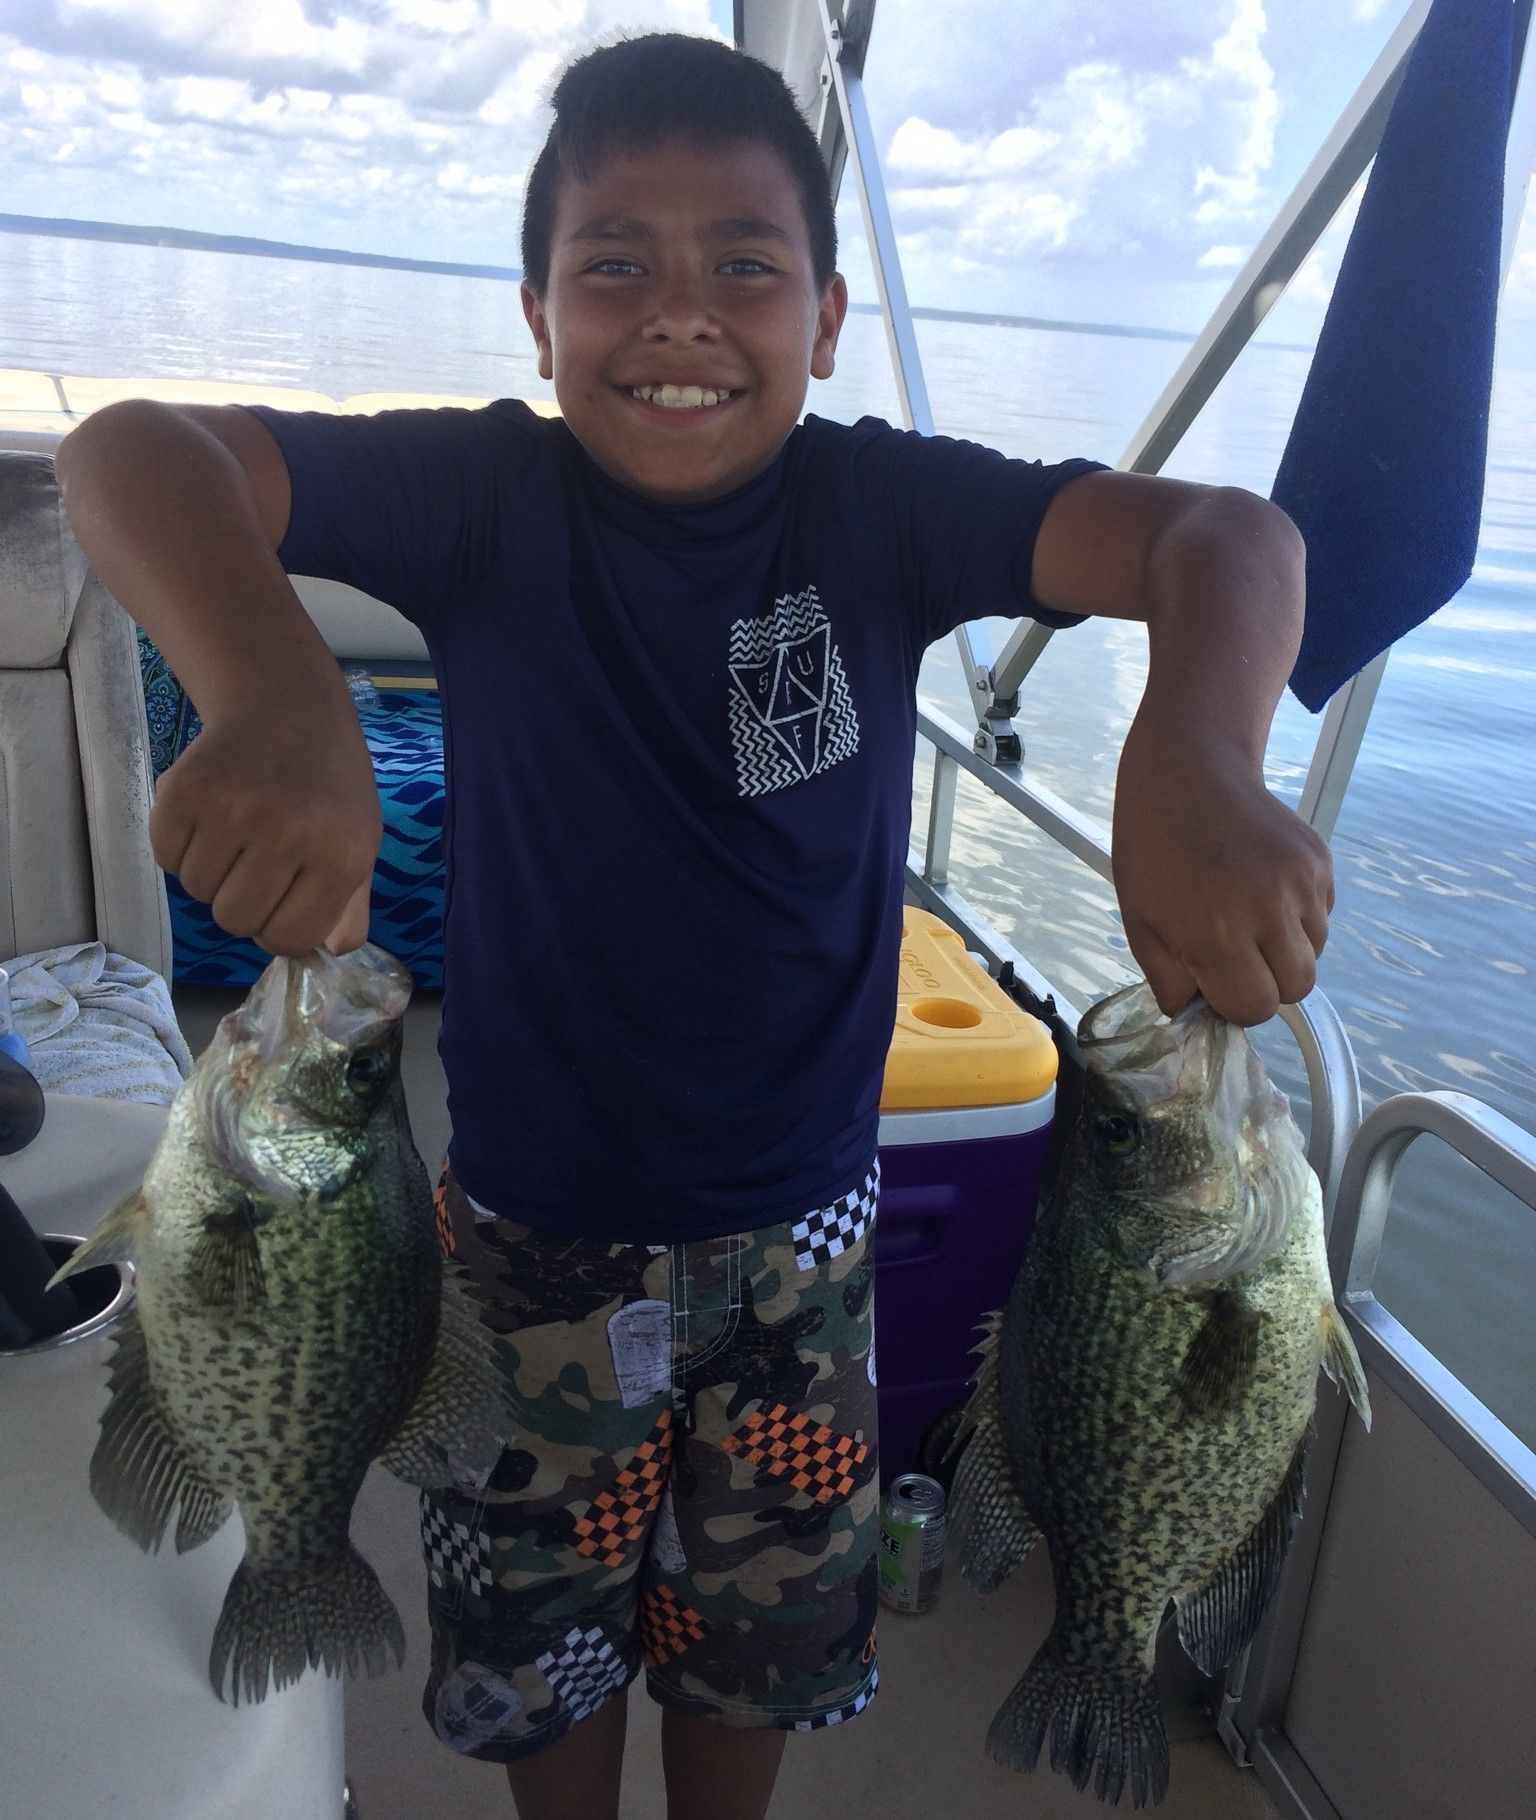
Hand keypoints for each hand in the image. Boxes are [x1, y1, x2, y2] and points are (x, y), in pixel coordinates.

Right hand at [150, 690, 381, 958]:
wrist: (287, 705)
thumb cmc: (328, 785)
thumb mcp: (360, 842)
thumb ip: (347, 907)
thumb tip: (328, 955)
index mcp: (341, 855)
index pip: (289, 939)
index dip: (279, 930)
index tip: (282, 905)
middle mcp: (288, 833)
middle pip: (236, 921)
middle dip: (243, 903)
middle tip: (258, 863)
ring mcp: (233, 809)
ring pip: (198, 892)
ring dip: (212, 874)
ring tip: (238, 831)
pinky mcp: (184, 790)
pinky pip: (167, 858)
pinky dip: (181, 848)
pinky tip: (210, 815)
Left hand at [1111, 721, 1332, 1025]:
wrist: (1188, 774)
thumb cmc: (1153, 852)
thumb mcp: (1140, 922)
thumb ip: (1169, 981)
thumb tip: (1197, 1017)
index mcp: (1217, 932)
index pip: (1255, 1008)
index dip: (1233, 1002)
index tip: (1214, 979)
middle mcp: (1269, 910)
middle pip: (1295, 989)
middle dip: (1265, 983)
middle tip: (1233, 955)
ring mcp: (1301, 883)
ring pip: (1313, 955)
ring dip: (1284, 950)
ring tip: (1246, 915)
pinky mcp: (1320, 862)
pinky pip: (1322, 917)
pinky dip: (1298, 918)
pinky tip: (1262, 888)